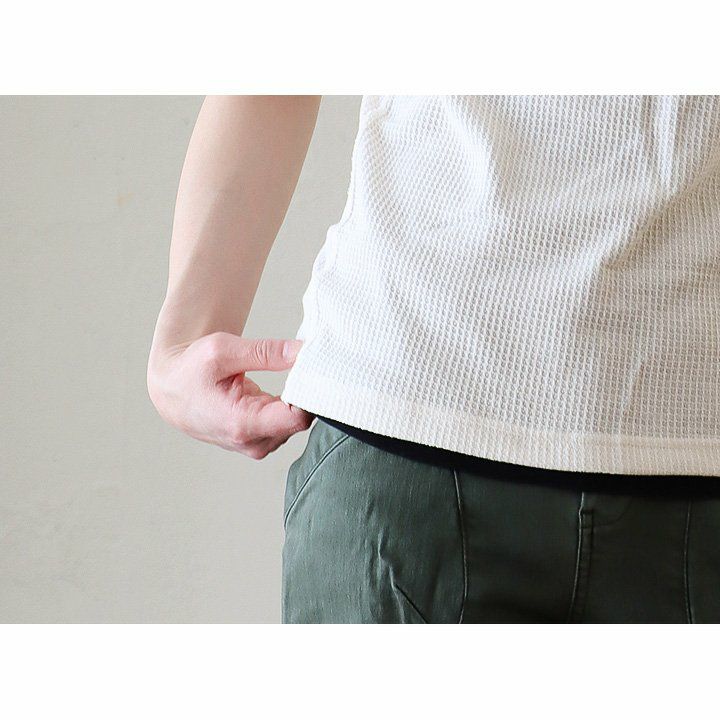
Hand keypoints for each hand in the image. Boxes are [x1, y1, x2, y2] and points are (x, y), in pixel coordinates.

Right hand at [147, 332, 314, 457]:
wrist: (172, 390)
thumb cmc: (192, 370)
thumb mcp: (224, 351)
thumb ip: (266, 352)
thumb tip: (303, 351)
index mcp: (242, 424)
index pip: (297, 418)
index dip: (309, 394)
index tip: (312, 372)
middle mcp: (251, 442)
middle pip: (300, 421)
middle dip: (305, 395)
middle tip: (303, 369)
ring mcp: (256, 445)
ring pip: (295, 423)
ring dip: (296, 401)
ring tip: (286, 378)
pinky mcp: (260, 441)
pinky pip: (287, 425)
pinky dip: (288, 407)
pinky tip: (281, 391)